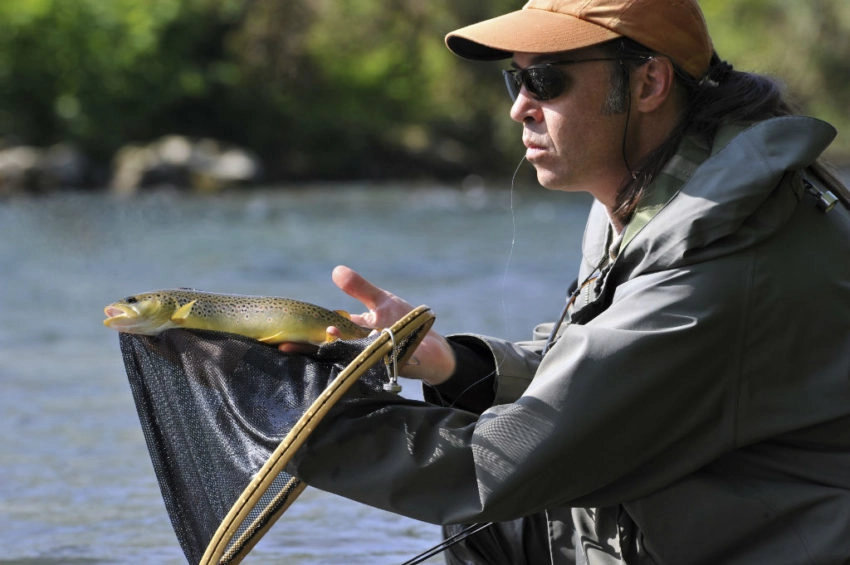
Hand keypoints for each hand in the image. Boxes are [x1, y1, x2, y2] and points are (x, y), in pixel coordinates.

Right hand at [280, 266, 455, 385]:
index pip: (324, 335)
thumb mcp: (381, 302)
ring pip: (352, 356)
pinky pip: (382, 362)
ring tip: (331, 333)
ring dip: (342, 347)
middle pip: (331, 349)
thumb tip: (335, 270)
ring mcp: (375, 360)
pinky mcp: (395, 367)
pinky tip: (368, 346)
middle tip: (289, 345)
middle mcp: (359, 350)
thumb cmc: (405, 324)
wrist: (435, 349)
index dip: (303, 338)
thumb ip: (359, 288)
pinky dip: (375, 355)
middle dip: (312, 345)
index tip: (282, 342)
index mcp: (353, 333)